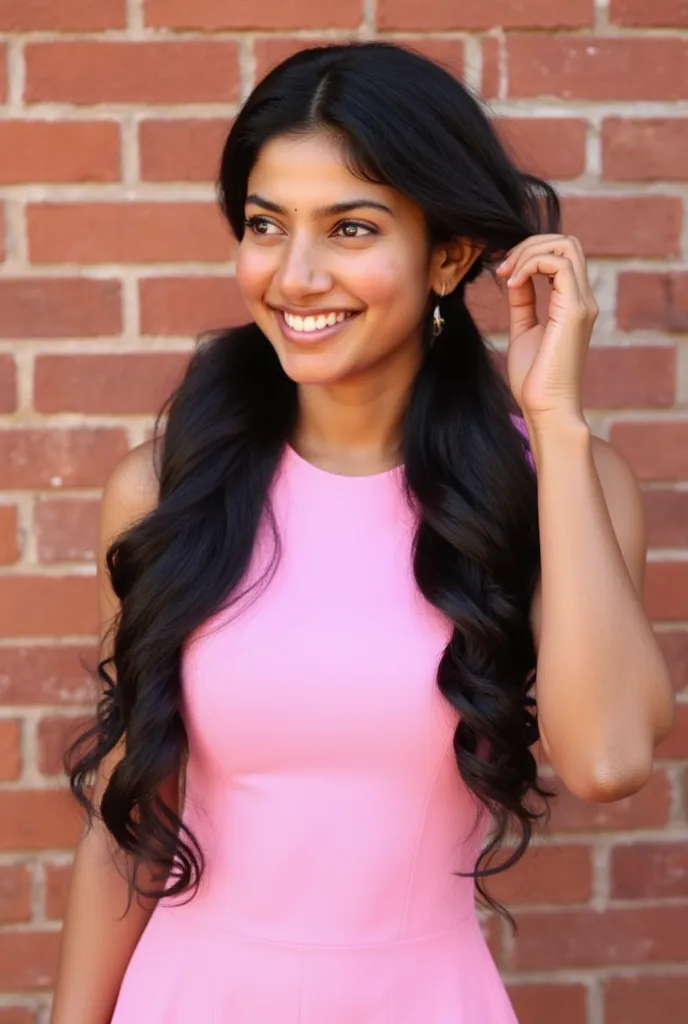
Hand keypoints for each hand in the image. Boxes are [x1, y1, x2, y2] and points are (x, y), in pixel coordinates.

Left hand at [495, 234, 597, 425]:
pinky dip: (531, 264)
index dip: (529, 253)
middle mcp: (583, 299)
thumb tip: (516, 275)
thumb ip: (523, 302)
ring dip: (529, 252)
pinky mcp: (575, 310)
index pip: (561, 256)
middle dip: (530, 245)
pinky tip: (513, 283)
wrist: (545, 408)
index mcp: (572, 304)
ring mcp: (582, 303)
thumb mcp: (523, 330)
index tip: (502, 272)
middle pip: (567, 243)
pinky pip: (559, 264)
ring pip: (566, 246)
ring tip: (507, 274)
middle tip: (503, 267)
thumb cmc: (534, 380)